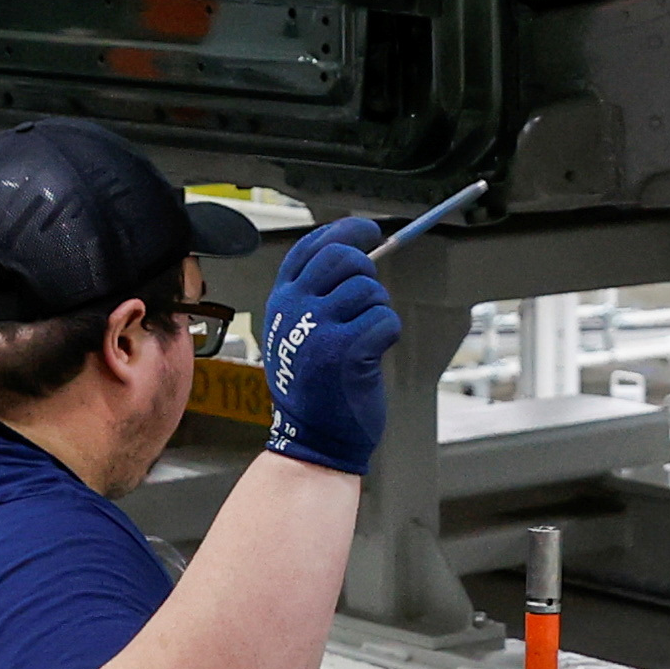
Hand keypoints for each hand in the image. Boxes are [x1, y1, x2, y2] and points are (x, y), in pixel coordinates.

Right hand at [258, 221, 400, 476]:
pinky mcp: (346, 351)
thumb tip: (352, 253)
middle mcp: (295, 309)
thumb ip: (313, 294)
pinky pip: (385, 319)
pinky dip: (388, 333)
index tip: (367, 230)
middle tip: (369, 295)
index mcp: (281, 300)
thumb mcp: (294, 332)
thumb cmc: (312, 386)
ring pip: (368, 290)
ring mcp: (319, 329)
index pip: (311, 247)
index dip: (344, 231)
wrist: (312, 438)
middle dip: (366, 270)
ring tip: (365, 337)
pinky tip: (373, 353)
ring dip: (378, 310)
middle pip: (343, 257)